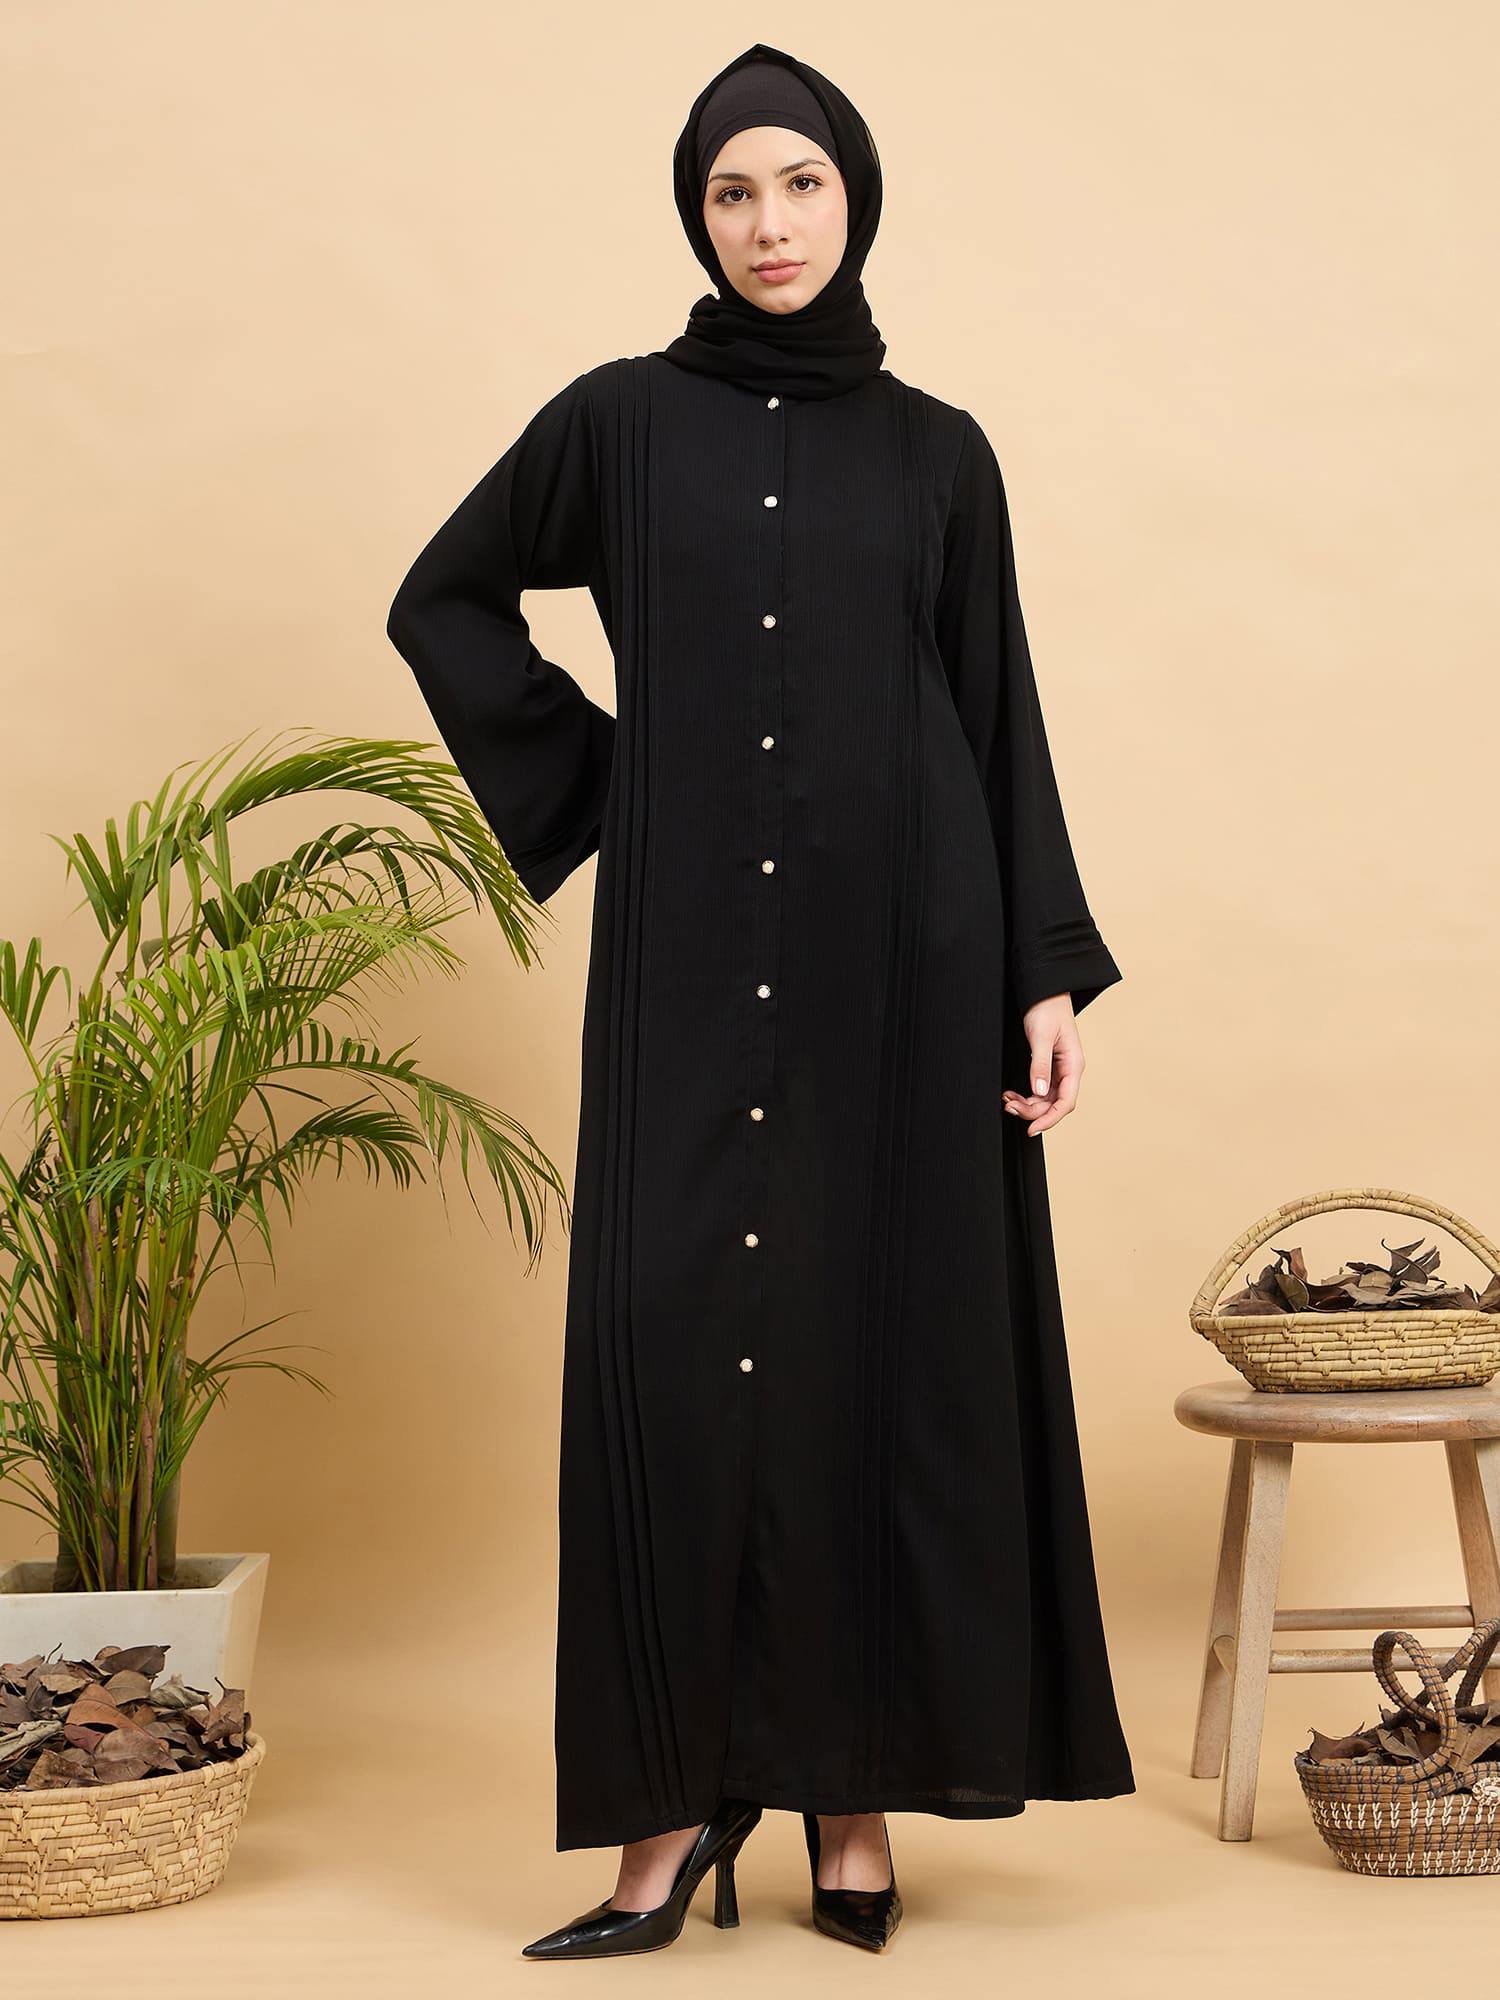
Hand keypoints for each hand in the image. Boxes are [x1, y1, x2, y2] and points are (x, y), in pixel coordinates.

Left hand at [1002, 993, 1082, 1136]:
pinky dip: (1025, 1095)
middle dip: (1032, 1111)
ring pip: (1045, 1099)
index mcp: (1074, 1065)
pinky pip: (1039, 1089)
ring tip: (1007, 1101)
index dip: (1049, 1119)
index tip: (1031, 1129)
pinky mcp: (1049, 1066)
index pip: (1066, 1102)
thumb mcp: (1042, 1037)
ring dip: (1027, 1104)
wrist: (1044, 991)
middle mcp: (1069, 1070)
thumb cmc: (1047, 1008)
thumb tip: (1038, 1091)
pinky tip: (1011, 1094)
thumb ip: (1040, 1065)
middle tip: (1009, 1107)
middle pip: (1054, 1104)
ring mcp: (1059, 1070)